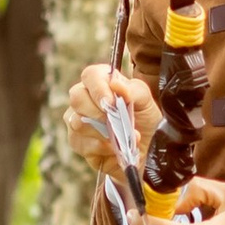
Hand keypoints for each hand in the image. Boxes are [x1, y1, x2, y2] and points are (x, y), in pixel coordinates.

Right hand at [61, 63, 159, 177]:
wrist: (148, 149)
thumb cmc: (145, 121)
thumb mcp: (146, 102)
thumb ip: (133, 90)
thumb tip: (114, 83)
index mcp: (102, 83)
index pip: (90, 75)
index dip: (98, 88)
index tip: (111, 103)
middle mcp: (85, 99)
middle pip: (77, 98)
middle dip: (97, 112)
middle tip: (114, 121)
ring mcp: (78, 121)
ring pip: (76, 122)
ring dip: (102, 132)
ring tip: (121, 138)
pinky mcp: (78, 143)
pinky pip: (79, 143)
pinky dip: (99, 147)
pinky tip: (113, 149)